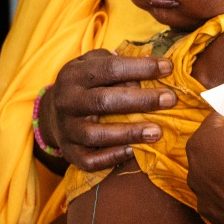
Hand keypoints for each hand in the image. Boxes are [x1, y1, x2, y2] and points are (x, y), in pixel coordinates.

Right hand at [45, 49, 175, 171]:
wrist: (53, 113)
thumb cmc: (87, 85)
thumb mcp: (94, 64)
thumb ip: (119, 63)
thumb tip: (155, 68)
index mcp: (73, 74)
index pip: (110, 68)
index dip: (141, 67)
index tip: (168, 68)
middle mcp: (66, 101)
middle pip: (104, 101)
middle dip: (141, 100)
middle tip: (170, 100)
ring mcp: (66, 129)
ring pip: (96, 134)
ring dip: (129, 133)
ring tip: (157, 132)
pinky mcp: (70, 152)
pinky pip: (90, 160)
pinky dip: (112, 157)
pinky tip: (134, 151)